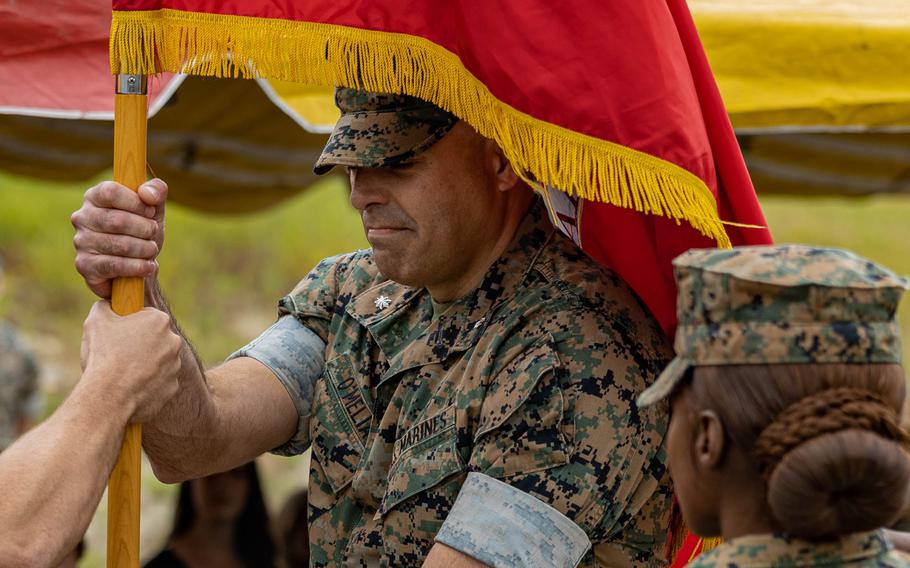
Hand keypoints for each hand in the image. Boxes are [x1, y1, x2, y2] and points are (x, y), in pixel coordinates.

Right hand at [71, 179, 167, 298]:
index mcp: (95, 197)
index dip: (136, 202)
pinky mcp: (84, 265)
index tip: (151, 211)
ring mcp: (81, 242)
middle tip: (153, 233)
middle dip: (145, 229)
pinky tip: (148, 266)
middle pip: (118, 220)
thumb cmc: (142, 232)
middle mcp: (82, 217)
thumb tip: (147, 193)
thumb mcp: (154, 209)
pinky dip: (138, 266)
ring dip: (145, 249)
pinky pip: (115, 265)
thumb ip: (156, 191)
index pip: (111, 192)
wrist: (138, 267)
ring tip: (151, 250)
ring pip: (120, 245)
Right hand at [80, 301, 182, 422]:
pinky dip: (147, 384)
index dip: (130, 324)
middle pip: (155, 339)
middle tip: (119, 354)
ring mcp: (175, 365)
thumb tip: (109, 304)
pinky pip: (159, 382)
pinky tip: (130, 387)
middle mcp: (174, 341)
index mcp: (159, 320)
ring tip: (122, 373)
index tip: (118, 334)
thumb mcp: (97, 320)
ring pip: (158, 361)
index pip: (146, 316)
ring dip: (145, 364)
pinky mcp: (173, 387)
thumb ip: (106, 306)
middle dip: (140, 344)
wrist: (109, 395)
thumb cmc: (104, 355)